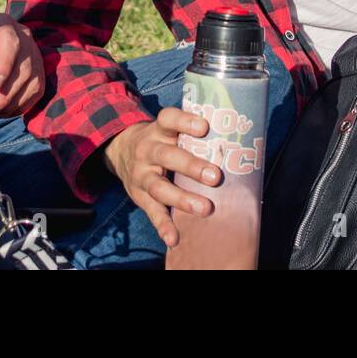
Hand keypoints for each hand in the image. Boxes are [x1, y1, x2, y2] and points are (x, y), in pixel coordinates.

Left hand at [0, 12, 44, 119]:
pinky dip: (21, 105)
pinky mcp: (36, 70)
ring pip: (33, 81)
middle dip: (5, 94)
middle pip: (24, 67)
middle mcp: (23, 37)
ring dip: (12, 102)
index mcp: (1, 25)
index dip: (4, 66)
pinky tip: (1, 111)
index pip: (10, 43)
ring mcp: (33, 53)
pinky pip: (36, 90)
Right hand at [102, 107, 222, 246]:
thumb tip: (236, 141)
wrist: (121, 151)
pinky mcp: (139, 197)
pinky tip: (173, 238)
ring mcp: (141, 175)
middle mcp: (147, 150)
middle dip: (191, 166)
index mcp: (158, 130)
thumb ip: (192, 134)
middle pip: (167, 156)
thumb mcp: (168, 130)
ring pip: (159, 187)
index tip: (205, 127)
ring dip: (182, 199)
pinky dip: (163, 225)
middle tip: (215, 176)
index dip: (185, 121)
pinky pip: (151, 211)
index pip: (168, 119)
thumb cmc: (160, 141)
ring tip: (204, 208)